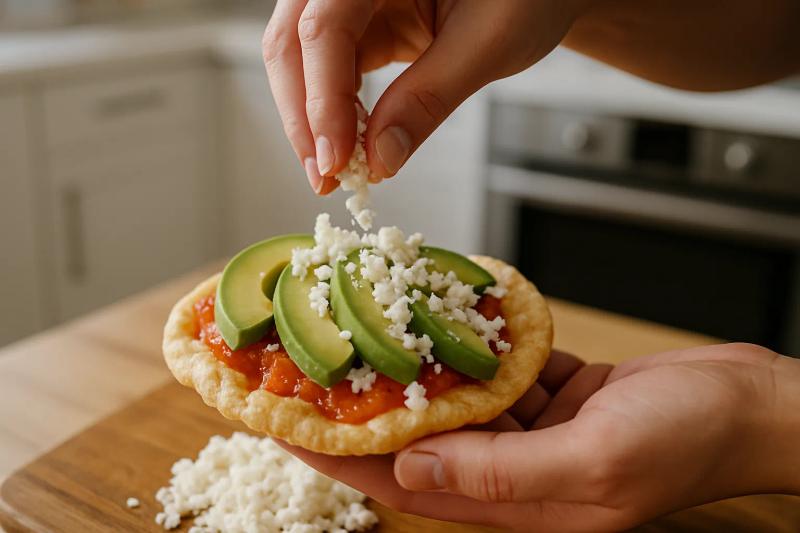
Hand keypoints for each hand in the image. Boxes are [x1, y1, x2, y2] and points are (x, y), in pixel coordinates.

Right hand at [262, 0, 588, 193]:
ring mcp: (354, 0)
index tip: (335, 160)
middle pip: (293, 40)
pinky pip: (331, 70)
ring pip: (303, 60)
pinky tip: (353, 145)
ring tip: (337, 171)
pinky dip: (337, 112)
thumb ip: (430, 98)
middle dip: (304, 115)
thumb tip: (380, 158)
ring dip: (314, 119)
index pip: (325, 27)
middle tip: (324, 176)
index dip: (322, 99)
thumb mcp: (488, 44)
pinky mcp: (362, 26)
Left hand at [280, 344, 799, 530]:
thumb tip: (412, 469)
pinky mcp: (553, 396)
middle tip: (310, 369)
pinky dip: (466, 345)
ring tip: (361, 333)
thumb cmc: (689, 441)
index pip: (402, 483)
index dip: (338, 456)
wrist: (750, 405)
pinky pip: (493, 370)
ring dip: (410, 370)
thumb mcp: (597, 463)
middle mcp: (513, 470)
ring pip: (451, 400)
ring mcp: (531, 431)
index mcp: (515, 503)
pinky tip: (439, 317)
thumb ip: (502, 472)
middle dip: (361, 408)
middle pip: (415, 439)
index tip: (285, 424)